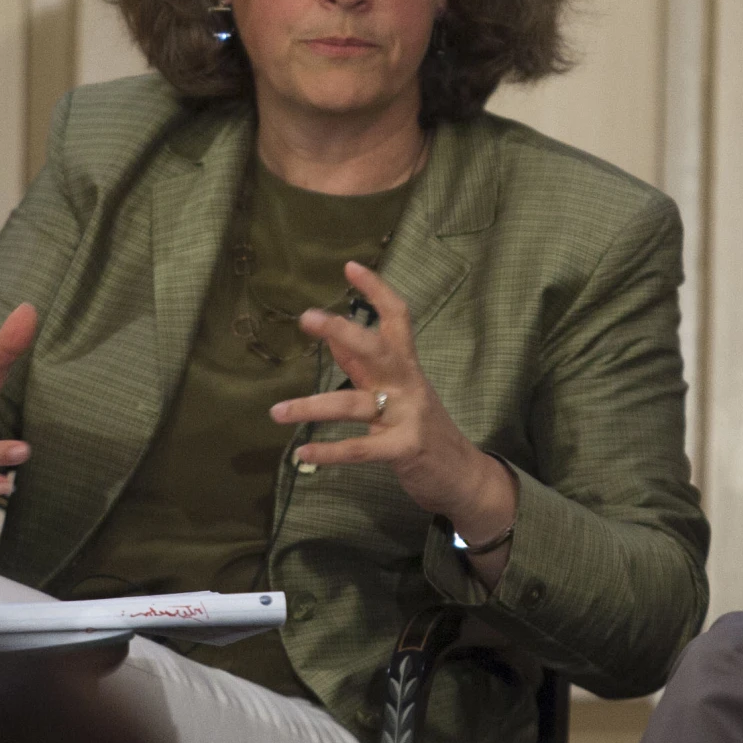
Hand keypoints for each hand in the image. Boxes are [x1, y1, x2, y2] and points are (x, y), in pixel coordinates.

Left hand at [270, 261, 516, 541]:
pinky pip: (361, 449)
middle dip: (342, 330)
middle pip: (376, 348)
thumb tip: (331, 336)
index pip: (397, 317)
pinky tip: (303, 453)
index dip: (377, 291)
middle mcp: (408, 384)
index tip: (350, 267)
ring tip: (276, 411)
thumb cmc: (422, 428)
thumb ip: (363, 365)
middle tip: (306, 317)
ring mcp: (408, 416)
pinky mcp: (405, 449)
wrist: (465, 476)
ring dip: (311, 407)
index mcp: (406, 366)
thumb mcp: (397, 391)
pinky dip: (330, 451)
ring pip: (354, 404)